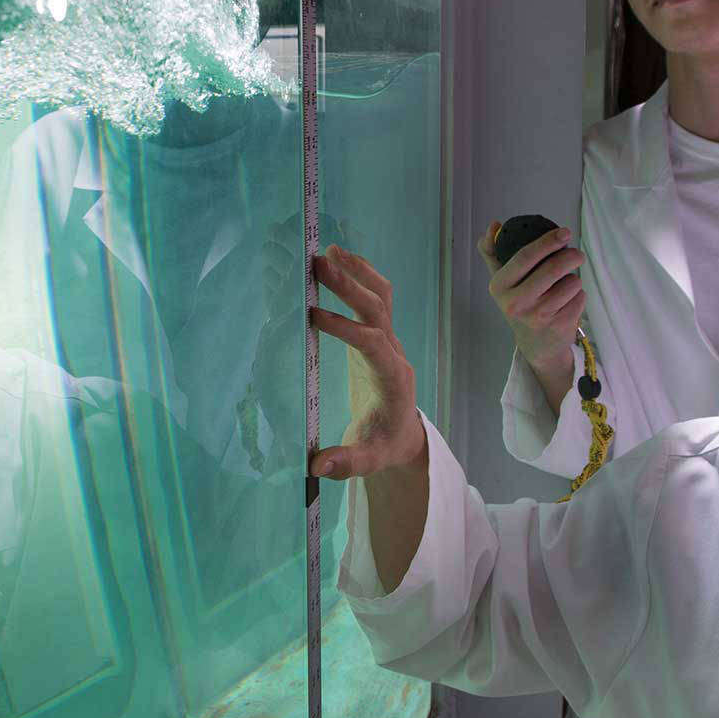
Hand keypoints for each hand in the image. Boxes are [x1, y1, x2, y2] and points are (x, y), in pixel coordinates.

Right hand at [309, 245, 425, 478]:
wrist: (404, 435)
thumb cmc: (384, 446)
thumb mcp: (368, 460)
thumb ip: (345, 463)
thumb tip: (316, 466)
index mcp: (392, 380)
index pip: (372, 344)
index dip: (345, 327)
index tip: (314, 315)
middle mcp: (394, 353)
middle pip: (377, 310)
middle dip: (350, 285)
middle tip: (318, 264)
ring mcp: (390, 341)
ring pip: (381, 297)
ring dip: (358, 272)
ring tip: (329, 251)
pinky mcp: (380, 335)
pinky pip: (377, 299)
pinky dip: (362, 275)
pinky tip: (340, 259)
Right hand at [480, 220, 584, 379]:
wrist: (535, 344)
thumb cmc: (519, 303)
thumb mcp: (502, 280)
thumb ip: (493, 251)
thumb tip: (494, 224)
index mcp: (499, 286)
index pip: (525, 257)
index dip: (547, 241)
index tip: (565, 232)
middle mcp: (516, 302)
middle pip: (553, 268)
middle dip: (571, 256)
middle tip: (577, 254)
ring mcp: (538, 316)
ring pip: (571, 283)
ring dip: (575, 278)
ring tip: (567, 284)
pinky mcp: (558, 326)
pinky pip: (579, 298)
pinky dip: (579, 295)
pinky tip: (569, 301)